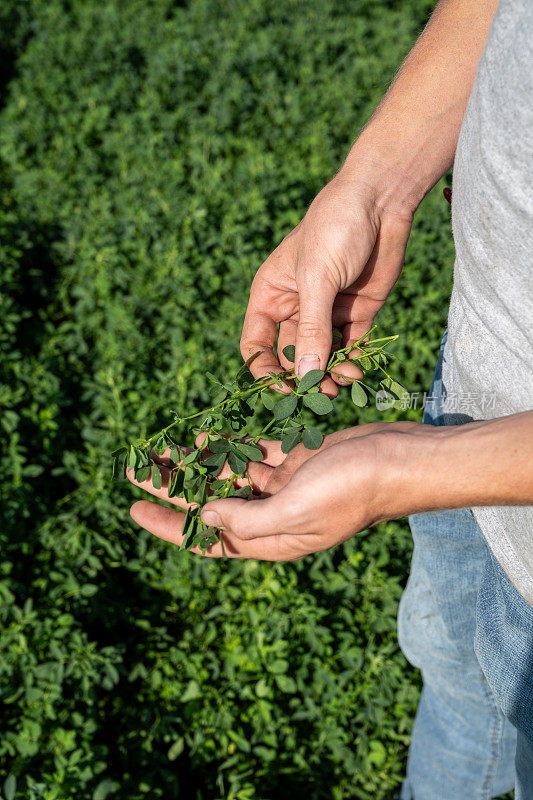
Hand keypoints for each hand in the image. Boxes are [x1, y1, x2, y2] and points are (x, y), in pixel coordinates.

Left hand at [127, 422, 418, 560]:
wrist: (399, 459)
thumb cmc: (352, 488)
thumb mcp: (295, 509)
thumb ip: (246, 519)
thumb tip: (203, 515)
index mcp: (271, 539)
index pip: (208, 539)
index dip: (168, 527)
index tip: (134, 508)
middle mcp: (273, 517)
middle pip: (209, 504)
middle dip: (171, 488)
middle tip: (135, 468)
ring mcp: (284, 489)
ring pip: (227, 477)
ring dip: (194, 464)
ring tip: (159, 449)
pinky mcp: (295, 462)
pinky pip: (251, 456)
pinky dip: (227, 447)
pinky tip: (203, 436)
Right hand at [240, 165, 413, 395]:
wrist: (380, 201)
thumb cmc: (336, 229)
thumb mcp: (317, 279)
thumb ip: (310, 330)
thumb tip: (303, 377)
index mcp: (271, 296)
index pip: (257, 345)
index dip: (264, 370)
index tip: (283, 389)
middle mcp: (296, 308)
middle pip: (291, 357)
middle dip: (304, 377)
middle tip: (322, 393)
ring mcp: (327, 312)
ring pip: (323, 356)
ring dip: (331, 373)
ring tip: (345, 382)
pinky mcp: (356, 312)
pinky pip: (351, 346)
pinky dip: (354, 361)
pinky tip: (360, 369)